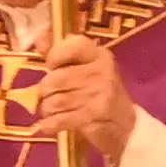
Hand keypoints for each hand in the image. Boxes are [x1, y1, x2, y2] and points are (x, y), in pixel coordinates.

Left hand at [28, 33, 137, 154]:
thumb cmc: (98, 92)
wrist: (125, 124)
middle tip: (47, 96)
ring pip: (57, 100)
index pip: (73, 45)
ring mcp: (102, 91)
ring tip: (49, 110)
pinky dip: (50, 124)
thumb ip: (61, 53)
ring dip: (47, 108)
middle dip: (45, 90)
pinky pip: (63, 118)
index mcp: (98, 54)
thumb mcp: (83, 69)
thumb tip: (40, 41)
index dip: (55, 56)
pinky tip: (46, 126)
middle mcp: (102, 69)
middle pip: (58, 77)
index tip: (51, 67)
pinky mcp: (97, 113)